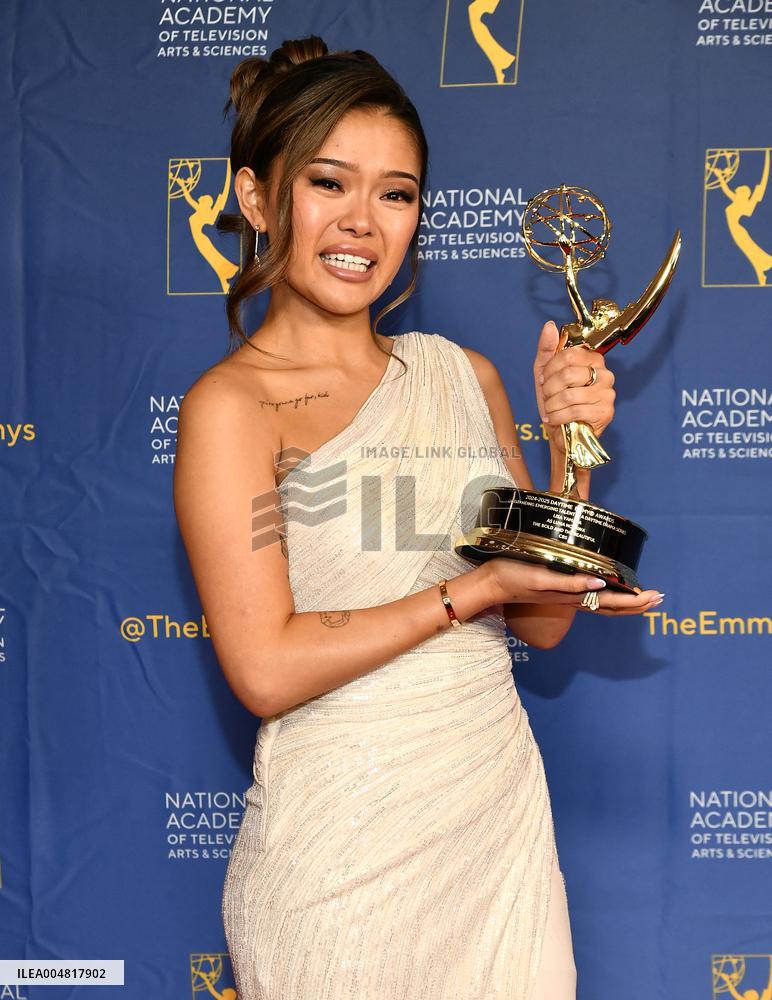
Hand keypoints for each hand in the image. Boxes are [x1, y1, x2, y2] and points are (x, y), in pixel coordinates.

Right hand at [488, 558, 662, 616]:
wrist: (492, 583)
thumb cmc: (514, 577)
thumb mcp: (541, 578)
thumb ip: (570, 583)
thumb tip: (601, 583)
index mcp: (573, 595)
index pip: (611, 602)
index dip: (634, 601)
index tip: (654, 596)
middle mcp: (573, 598)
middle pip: (612, 607)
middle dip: (637, 604)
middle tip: (659, 598)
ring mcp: (566, 596)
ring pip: (603, 605)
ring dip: (625, 603)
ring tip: (643, 598)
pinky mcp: (558, 590)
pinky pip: (590, 598)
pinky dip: (606, 597)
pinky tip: (609, 590)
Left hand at [533, 321, 615, 455]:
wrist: (561, 432)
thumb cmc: (555, 401)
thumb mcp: (545, 373)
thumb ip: (547, 349)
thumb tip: (549, 326)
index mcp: (592, 360)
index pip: (568, 355)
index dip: (550, 369)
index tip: (544, 380)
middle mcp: (605, 374)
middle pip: (568, 374)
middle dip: (549, 389)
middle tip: (547, 398)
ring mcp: (607, 393)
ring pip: (570, 394)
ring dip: (552, 405)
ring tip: (551, 410)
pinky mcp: (605, 413)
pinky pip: (574, 410)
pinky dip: (557, 416)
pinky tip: (554, 419)